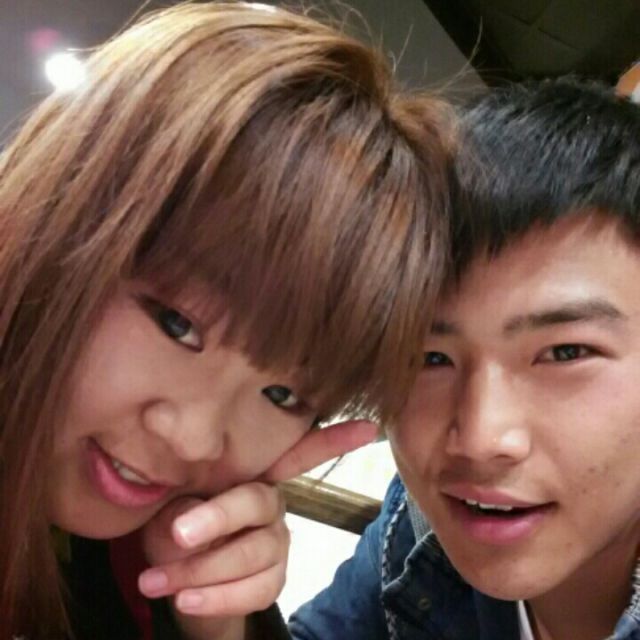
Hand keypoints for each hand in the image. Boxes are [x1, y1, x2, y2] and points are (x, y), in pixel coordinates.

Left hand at [138, 420, 376, 638]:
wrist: (172, 584)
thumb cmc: (171, 529)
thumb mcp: (166, 507)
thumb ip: (178, 499)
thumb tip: (176, 503)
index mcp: (249, 474)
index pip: (294, 451)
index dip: (332, 440)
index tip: (369, 428)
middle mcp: (271, 503)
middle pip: (256, 502)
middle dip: (218, 518)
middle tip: (179, 532)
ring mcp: (276, 543)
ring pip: (253, 554)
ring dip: (200, 570)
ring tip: (156, 580)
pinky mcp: (273, 579)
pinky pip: (255, 591)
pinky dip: (215, 598)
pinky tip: (185, 599)